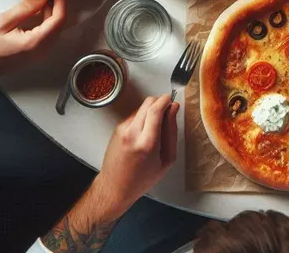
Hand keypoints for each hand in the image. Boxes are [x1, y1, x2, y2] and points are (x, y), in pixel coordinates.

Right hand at [0, 0, 66, 91]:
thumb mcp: (3, 22)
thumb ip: (26, 8)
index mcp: (35, 42)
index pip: (58, 19)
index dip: (61, 2)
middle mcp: (42, 50)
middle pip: (59, 25)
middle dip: (58, 6)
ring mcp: (39, 54)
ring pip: (55, 30)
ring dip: (53, 13)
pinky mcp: (35, 53)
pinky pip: (48, 35)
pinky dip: (47, 21)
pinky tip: (41, 10)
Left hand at [92, 95, 178, 217]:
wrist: (115, 187)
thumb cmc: (142, 179)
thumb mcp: (166, 160)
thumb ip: (172, 132)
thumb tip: (174, 109)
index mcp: (147, 143)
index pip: (156, 109)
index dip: (166, 100)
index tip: (171, 101)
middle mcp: (132, 134)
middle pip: (148, 103)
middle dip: (159, 102)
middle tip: (166, 111)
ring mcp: (122, 130)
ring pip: (141, 107)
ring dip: (150, 110)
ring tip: (154, 127)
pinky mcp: (117, 129)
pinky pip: (134, 115)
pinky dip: (142, 118)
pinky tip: (143, 133)